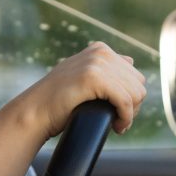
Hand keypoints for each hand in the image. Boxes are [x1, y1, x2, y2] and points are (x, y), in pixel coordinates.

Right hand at [16, 41, 147, 138]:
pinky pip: (125, 101)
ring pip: (136, 94)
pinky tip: (116, 126)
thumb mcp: (82, 74)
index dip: (130, 98)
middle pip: (139, 85)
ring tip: (116, 123)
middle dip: (133, 106)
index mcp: (100, 49)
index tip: (117, 111)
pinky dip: (125, 118)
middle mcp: (100, 52)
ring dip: (130, 114)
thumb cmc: (59, 100)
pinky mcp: (94, 78)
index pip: (135, 76)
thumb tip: (130, 60)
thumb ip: (104, 66)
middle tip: (117, 120)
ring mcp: (96, 63)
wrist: (36, 111)